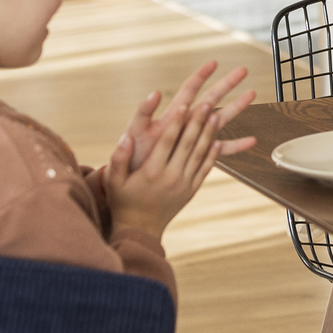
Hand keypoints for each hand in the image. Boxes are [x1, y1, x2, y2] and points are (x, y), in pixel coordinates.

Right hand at [105, 102, 231, 238]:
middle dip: (197, 122)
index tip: (184, 105)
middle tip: (207, 103)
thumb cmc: (123, 202)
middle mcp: (170, 177)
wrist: (140, 229)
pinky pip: (205, 169)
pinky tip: (218, 140)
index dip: (177, 122)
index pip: (167, 141)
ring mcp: (184, 184)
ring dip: (209, 134)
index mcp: (151, 172)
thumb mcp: (114, 181)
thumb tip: (126, 137)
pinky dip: (212, 154)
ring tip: (216, 116)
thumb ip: (119, 158)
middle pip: (188, 144)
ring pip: (200, 154)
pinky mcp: (192, 190)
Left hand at [123, 61, 256, 169]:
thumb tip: (154, 93)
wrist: (133, 182)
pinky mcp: (197, 155)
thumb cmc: (131, 156)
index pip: (189, 90)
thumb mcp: (134, 132)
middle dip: (226, 84)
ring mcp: (193, 138)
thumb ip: (142, 114)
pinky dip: (236, 145)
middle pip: (210, 99)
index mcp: (171, 116)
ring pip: (220, 119)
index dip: (200, 76)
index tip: (213, 63)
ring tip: (252, 93)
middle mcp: (186, 123)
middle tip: (243, 70)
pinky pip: (220, 149)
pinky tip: (251, 141)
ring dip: (236, 107)